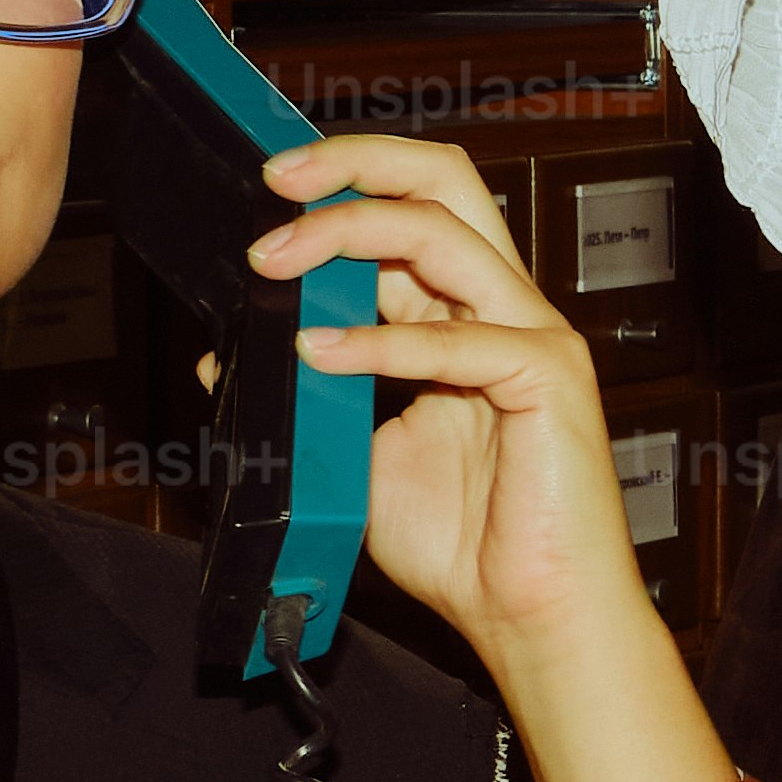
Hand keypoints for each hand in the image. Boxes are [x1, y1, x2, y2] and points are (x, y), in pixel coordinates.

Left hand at [249, 129, 781, 781]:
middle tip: (277, 177)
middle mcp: (503, 307)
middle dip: (355, 163)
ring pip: (446, 233)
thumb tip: (230, 349)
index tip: (264, 191)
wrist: (528, 617)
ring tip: (275, 259)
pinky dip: (381, 340)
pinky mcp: (551, 378)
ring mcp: (533, 335)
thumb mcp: (355, 454)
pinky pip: (461, 338)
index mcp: (462, 314)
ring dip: (348, 234)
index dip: (340, 186)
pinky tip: (320, 352)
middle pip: (445, 181)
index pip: (409, 207)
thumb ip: (309, 396)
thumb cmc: (463, 544)